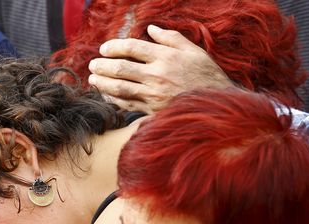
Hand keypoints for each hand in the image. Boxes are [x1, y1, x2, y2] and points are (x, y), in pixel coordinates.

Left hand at [87, 24, 232, 113]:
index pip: (132, 48)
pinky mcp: (152, 110)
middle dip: (102, 65)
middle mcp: (157, 75)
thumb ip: (170, 38)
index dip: (114, 47)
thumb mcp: (193, 51)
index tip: (104, 48)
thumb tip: (150, 29)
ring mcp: (153, 95)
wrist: (216, 105)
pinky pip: (127, 104)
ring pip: (120, 88)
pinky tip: (105, 95)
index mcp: (166, 57)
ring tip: (92, 78)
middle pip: (121, 68)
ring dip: (102, 83)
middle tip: (93, 64)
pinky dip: (113, 99)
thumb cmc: (206, 76)